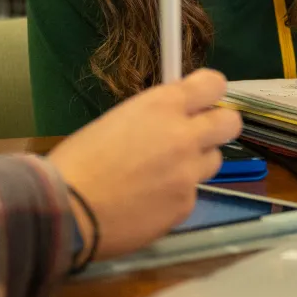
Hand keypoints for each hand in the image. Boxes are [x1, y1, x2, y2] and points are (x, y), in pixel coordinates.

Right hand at [46, 68, 241, 260]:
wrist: (66, 211)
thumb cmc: (77, 162)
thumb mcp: (115, 121)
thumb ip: (151, 118)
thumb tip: (167, 120)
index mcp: (162, 105)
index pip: (214, 85)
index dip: (209, 92)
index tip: (200, 101)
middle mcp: (184, 136)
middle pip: (231, 123)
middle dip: (217, 127)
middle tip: (196, 135)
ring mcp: (189, 173)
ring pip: (213, 161)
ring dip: (195, 163)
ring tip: (162, 174)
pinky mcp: (186, 206)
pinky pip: (191, 193)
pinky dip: (175, 195)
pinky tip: (147, 203)